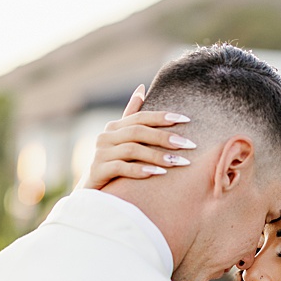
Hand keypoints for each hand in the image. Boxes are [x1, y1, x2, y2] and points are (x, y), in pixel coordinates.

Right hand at [76, 85, 193, 190]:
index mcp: (114, 127)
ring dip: (157, 155)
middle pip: (137, 132)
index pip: (140, 117)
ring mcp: (100, 154)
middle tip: (188, 144)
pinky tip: (157, 173)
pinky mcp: (98, 171)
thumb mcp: (121, 139)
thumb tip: (141, 88)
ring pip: (132, 149)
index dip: (162, 117)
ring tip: (177, 162)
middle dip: (164, 137)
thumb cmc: (113, 163)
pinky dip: (140, 170)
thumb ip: (130, 115)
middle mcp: (105, 137)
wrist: (92, 192)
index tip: (186, 119)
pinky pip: (121, 168)